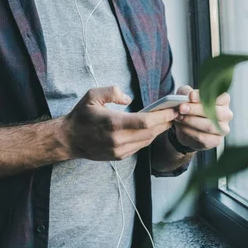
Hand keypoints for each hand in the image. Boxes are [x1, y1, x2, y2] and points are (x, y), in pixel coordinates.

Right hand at [62, 86, 178, 160]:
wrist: (70, 139)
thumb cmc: (81, 116)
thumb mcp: (92, 96)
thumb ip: (111, 92)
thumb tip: (127, 97)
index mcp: (112, 124)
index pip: (144, 122)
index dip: (162, 116)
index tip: (174, 109)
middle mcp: (118, 140)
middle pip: (150, 132)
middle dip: (166, 122)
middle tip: (178, 112)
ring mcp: (119, 150)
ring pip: (147, 140)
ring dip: (159, 130)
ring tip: (169, 118)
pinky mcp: (120, 156)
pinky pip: (140, 146)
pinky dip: (149, 136)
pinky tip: (154, 127)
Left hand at [173, 85, 232, 150]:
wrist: (185, 126)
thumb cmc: (189, 107)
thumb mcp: (185, 95)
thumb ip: (186, 93)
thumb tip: (189, 95)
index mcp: (223, 100)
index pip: (219, 97)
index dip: (204, 96)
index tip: (190, 96)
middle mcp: (226, 114)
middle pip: (214, 112)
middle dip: (195, 109)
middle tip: (181, 108)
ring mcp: (223, 129)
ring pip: (208, 125)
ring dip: (191, 121)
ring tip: (179, 117)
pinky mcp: (216, 141)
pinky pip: (203, 137)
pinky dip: (189, 131)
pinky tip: (182, 126)